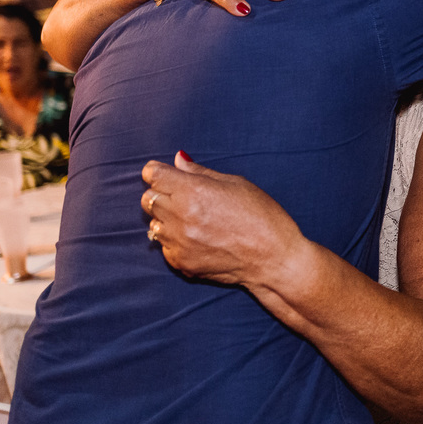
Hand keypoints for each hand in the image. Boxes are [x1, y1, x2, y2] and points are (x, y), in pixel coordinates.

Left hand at [141, 151, 305, 285]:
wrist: (274, 259)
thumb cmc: (263, 217)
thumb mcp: (237, 184)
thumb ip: (201, 173)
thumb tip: (178, 160)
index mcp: (193, 191)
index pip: (153, 174)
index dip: (158, 172)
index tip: (166, 174)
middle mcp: (180, 216)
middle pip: (148, 198)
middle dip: (162, 194)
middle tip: (185, 198)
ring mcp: (178, 242)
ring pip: (153, 224)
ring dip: (167, 219)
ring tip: (194, 221)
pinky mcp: (180, 262)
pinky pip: (164, 246)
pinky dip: (175, 241)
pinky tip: (198, 239)